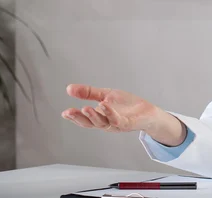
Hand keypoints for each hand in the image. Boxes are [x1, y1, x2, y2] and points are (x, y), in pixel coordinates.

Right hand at [61, 84, 185, 145]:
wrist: (148, 111)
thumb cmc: (127, 106)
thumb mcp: (105, 95)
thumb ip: (88, 93)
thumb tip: (69, 88)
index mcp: (100, 117)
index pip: (84, 119)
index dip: (74, 117)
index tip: (64, 113)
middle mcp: (107, 123)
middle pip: (90, 123)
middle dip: (79, 118)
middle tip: (69, 112)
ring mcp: (117, 124)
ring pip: (103, 122)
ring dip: (94, 116)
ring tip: (86, 108)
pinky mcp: (128, 123)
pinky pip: (118, 119)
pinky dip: (110, 113)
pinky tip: (104, 105)